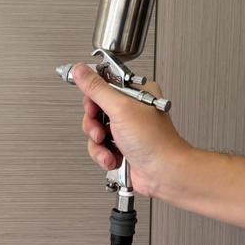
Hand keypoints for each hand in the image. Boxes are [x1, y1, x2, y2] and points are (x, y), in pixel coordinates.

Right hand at [72, 64, 191, 199]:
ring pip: (95, 131)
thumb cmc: (154, 141)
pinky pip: (100, 147)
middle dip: (94, 125)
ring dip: (98, 144)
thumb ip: (97, 88)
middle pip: (95, 110)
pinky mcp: (121, 147)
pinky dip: (103, 155)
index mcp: (135, 93)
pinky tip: (114, 159)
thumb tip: (80, 70)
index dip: (93, 98)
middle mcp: (130, 110)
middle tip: (101, 131)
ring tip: (109, 149)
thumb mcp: (120, 108)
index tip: (92, 107)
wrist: (164, 173)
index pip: (103, 86)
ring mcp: (125, 130)